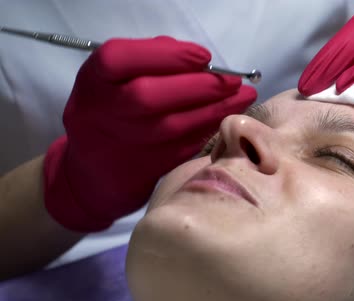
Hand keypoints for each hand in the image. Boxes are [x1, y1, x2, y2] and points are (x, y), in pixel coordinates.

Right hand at [44, 36, 256, 231]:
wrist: (92, 174)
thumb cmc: (112, 113)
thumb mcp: (115, 82)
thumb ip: (150, 63)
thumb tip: (199, 62)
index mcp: (94, 80)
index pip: (119, 58)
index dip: (166, 55)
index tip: (204, 56)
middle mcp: (102, 111)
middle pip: (147, 94)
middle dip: (200, 85)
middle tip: (233, 81)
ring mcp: (122, 145)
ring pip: (172, 126)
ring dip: (215, 109)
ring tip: (243, 97)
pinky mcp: (144, 170)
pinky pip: (182, 148)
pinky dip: (208, 131)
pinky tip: (228, 119)